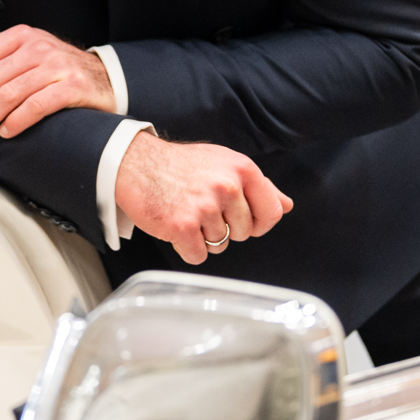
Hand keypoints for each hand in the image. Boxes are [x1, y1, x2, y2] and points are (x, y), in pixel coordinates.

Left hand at [0, 25, 116, 142]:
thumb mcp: (19, 46)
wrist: (105, 77)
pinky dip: (16, 122)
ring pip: (8, 94)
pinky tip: (5, 132)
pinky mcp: (73, 87)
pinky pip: (36, 106)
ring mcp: (57, 66)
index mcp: (20, 36)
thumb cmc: (56, 65)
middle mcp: (37, 47)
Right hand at [115, 132, 293, 263]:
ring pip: (220, 245)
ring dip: (203, 237)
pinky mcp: (183, 226)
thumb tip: (286, 205)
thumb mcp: (224, 163)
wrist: (134, 163)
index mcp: (242, 169)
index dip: (259, 223)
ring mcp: (205, 207)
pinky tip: (175, 226)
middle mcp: (227, 186)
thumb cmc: (179, 165)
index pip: (273, 212)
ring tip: (186, 213)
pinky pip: (198, 255)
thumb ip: (259, 186)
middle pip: (244, 233)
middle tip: (201, 209)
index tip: (243, 221)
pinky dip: (186, 248)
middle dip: (225, 228)